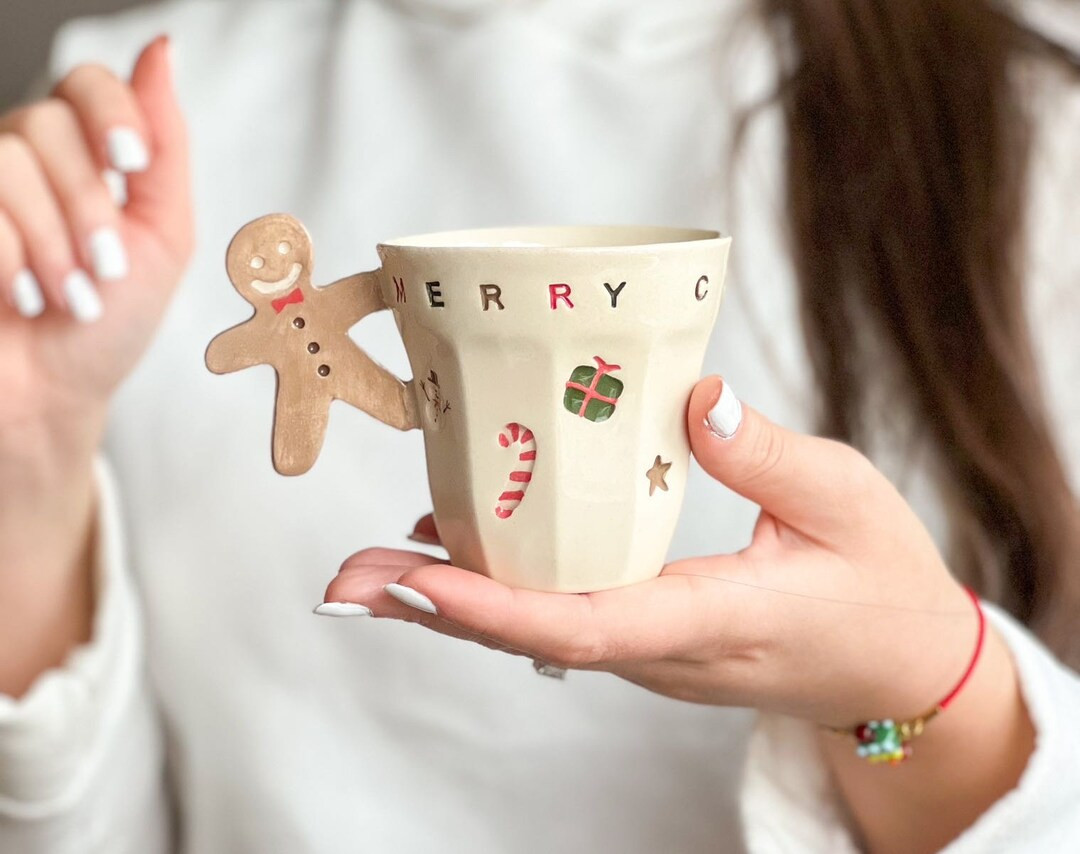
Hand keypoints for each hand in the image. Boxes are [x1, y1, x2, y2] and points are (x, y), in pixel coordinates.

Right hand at [0, 37, 191, 695]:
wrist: (56, 396)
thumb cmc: (110, 323)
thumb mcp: (163, 237)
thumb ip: (164, 148)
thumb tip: (162, 48)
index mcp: (76, 156)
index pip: (84, 83)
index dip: (110, 112)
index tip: (133, 163)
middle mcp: (15, 158)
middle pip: (44, 124)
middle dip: (88, 209)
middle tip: (101, 273)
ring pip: (5, 160)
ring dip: (51, 245)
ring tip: (65, 297)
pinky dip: (9, 263)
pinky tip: (16, 299)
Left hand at [324, 376, 980, 727]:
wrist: (903, 670)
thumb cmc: (882, 585)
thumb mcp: (848, 502)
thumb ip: (770, 455)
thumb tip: (694, 398)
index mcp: (716, 620)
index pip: (588, 625)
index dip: (497, 608)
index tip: (419, 580)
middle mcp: (665, 653)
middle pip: (532, 637)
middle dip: (433, 608)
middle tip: (345, 577)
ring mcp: (652, 654)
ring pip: (535, 635)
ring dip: (449, 602)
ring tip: (368, 565)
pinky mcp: (649, 638)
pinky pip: (559, 621)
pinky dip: (495, 594)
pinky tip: (447, 556)